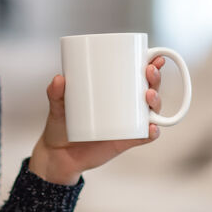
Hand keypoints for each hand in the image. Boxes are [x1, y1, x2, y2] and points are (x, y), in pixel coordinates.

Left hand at [28, 57, 164, 184]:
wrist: (59, 155)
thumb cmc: (62, 124)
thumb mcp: (57, 105)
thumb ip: (55, 93)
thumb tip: (59, 79)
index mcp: (114, 91)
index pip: (136, 74)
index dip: (150, 64)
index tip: (153, 56)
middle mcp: (126, 106)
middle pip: (150, 89)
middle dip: (155, 78)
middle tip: (148, 71)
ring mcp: (128, 124)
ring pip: (152, 111)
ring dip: (156, 101)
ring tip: (148, 95)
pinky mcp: (125, 141)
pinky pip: (144, 137)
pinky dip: (152, 132)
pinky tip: (151, 127)